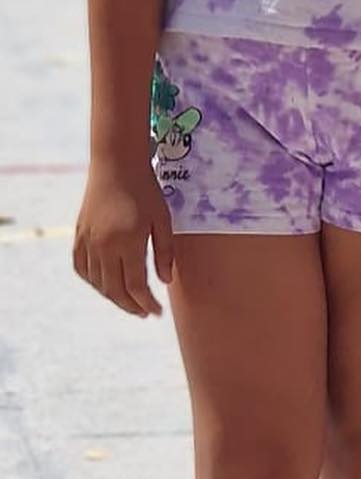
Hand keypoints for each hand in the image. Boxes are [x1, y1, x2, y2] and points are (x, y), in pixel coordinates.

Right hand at [74, 161, 174, 316]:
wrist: (115, 165)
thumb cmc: (145, 190)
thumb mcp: (162, 220)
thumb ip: (164, 252)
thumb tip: (165, 281)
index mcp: (127, 243)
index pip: (135, 286)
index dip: (146, 303)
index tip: (157, 312)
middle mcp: (103, 246)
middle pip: (114, 289)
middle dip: (130, 306)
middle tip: (145, 313)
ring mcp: (88, 242)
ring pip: (97, 282)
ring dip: (113, 297)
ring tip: (129, 302)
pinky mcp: (78, 236)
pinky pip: (82, 268)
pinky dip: (93, 282)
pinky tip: (105, 285)